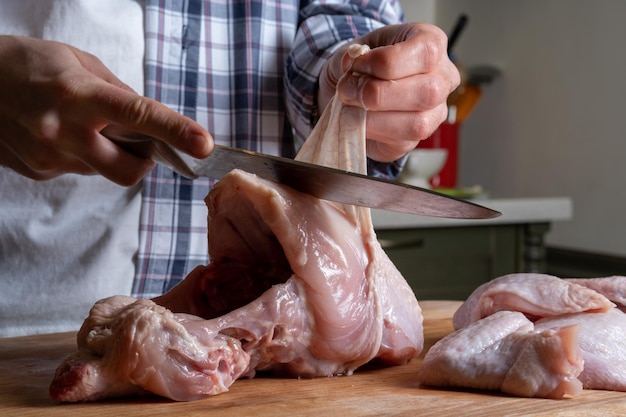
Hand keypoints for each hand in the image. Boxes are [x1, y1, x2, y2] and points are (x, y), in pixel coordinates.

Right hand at [0, 36, 212, 185]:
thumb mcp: (77, 61)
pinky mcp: (39, 172)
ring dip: (109, 154)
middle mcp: (65, 132)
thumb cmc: (23, 64)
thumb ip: (116, 90)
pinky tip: (60, 134)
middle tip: (139, 143)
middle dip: (144, 162)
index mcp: (79, 95)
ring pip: (104, 171)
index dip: (175, 132)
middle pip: (129, 170)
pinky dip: (83, 156)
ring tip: (84, 126)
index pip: (138, 116)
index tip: (204, 144)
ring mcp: (49, 157)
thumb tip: (146, 115)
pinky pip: (78, 171)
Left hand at [318, 23, 459, 162]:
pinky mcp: (420, 136)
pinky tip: (357, 120)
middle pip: (428, 90)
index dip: (386, 61)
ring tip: (349, 106)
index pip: (426, 52)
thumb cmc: (362, 64)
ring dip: (374, 117)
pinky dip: (373, 130)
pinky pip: (403, 140)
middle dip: (378, 93)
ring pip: (418, 122)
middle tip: (347, 90)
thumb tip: (352, 67)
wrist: (353, 89)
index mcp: (431, 43)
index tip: (356, 65)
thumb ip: (352, 56)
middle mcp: (443, 77)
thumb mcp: (354, 50)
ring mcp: (436, 111)